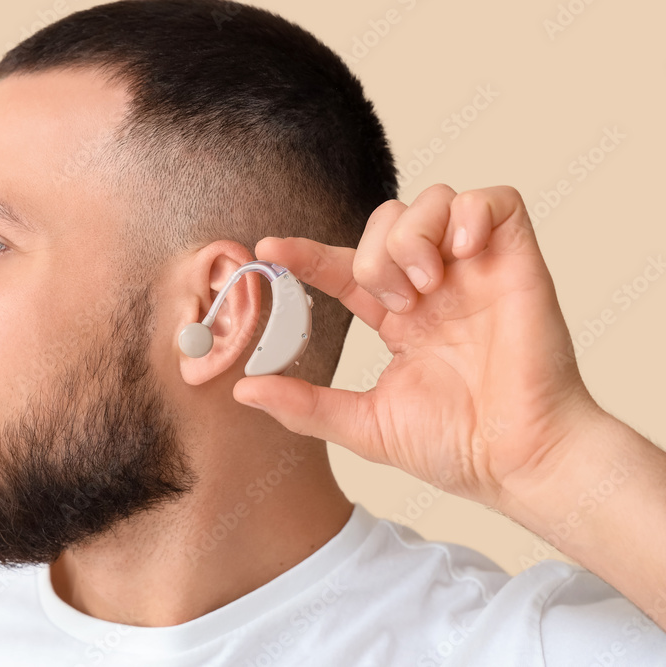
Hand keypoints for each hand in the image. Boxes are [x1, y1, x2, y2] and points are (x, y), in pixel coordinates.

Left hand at [233, 184, 601, 508]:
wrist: (518, 462)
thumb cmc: (455, 448)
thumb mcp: (364, 424)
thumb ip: (304, 404)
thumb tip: (244, 388)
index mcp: (401, 319)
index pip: (345, 268)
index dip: (306, 254)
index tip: (269, 249)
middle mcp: (436, 288)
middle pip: (386, 220)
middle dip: (373, 252)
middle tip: (392, 303)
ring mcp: (475, 272)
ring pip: (431, 200)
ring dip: (412, 236)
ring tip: (423, 287)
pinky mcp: (517, 262)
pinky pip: (494, 200)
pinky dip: (469, 213)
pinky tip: (460, 254)